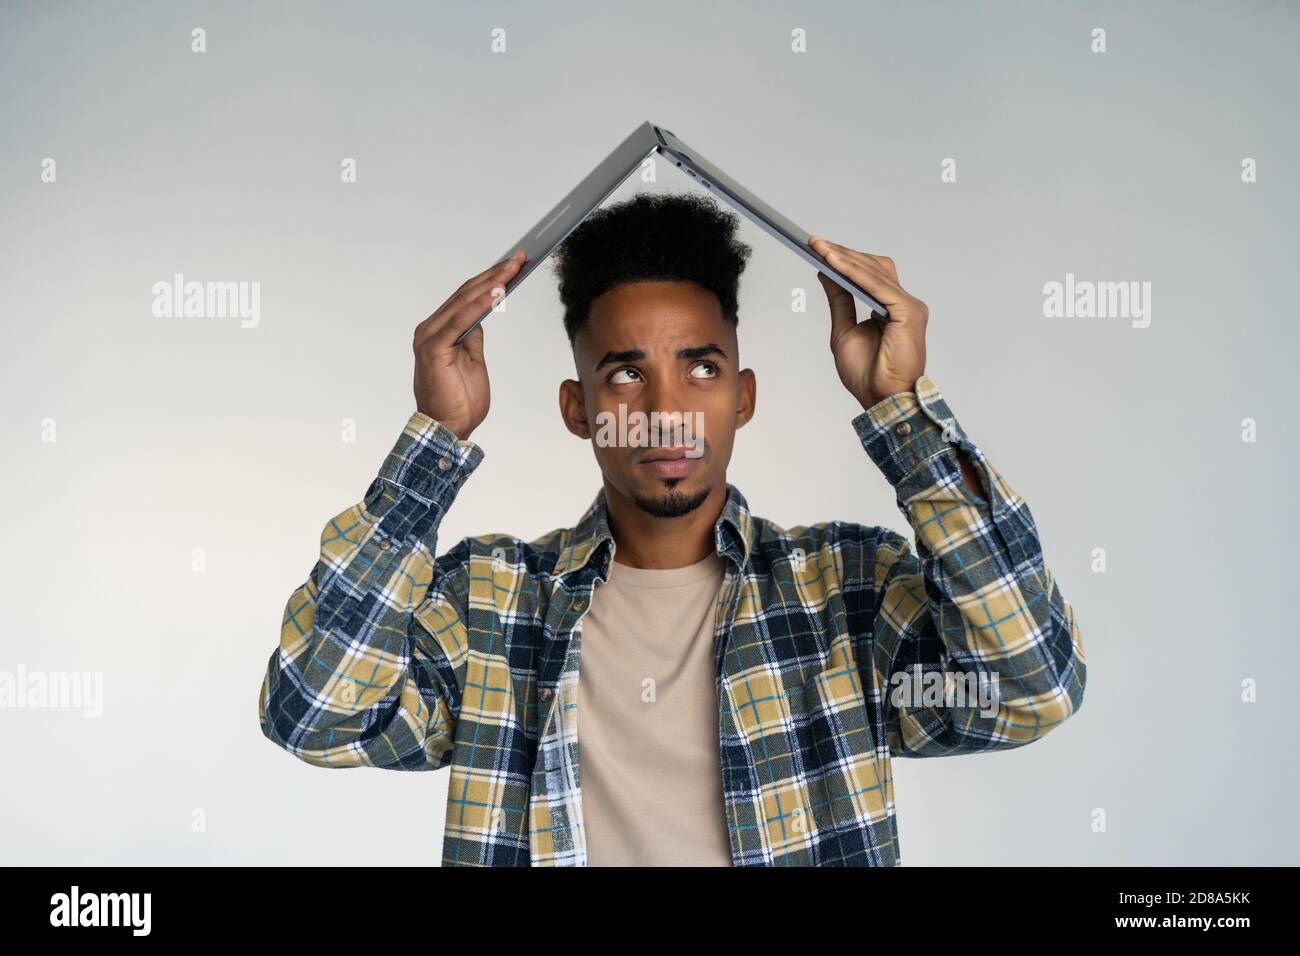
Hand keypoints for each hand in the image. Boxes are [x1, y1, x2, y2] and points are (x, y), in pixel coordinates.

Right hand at [412, 249, 524, 439]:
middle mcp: (430, 328)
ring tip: (513, 267)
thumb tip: (481, 315)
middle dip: (495, 274)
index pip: (466, 297)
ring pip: (465, 301)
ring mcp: (429, 336)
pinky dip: (480, 304)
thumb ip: (472, 335)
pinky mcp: (434, 348)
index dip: (490, 278)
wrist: (447, 429)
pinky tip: (498, 291)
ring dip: (492, 282)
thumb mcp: (472, 360)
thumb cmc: (459, 400)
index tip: (513, 264)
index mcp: (438, 330)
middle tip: (519, 257)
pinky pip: (461, 321)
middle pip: (467, 293)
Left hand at [809, 236, 927, 409]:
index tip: (819, 248)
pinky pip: (878, 286)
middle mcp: (903, 303)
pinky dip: (854, 273)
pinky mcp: (908, 312)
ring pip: (875, 272)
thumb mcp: (843, 331)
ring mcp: (909, 306)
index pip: (870, 274)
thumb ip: (839, 301)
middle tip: (815, 243)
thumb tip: (826, 274)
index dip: (846, 259)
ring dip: (845, 258)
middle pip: (874, 267)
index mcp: (891, 308)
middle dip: (843, 253)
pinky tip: (834, 264)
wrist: (883, 401)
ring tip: (820, 248)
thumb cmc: (868, 375)